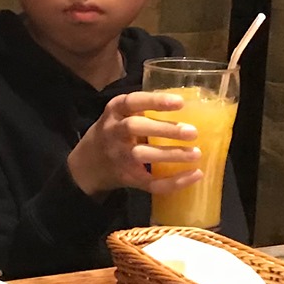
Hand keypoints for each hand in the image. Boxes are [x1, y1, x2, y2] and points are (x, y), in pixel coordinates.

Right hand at [67, 91, 204, 198]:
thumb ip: (144, 109)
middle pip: (135, 128)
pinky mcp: (127, 177)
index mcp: (114, 111)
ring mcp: (119, 157)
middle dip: (165, 130)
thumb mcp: (120, 114)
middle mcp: (113, 132)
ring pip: (143, 156)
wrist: (87, 164)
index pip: (132, 101)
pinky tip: (194, 175)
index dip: (155, 101)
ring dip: (170, 155)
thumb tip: (191, 105)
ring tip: (196, 154)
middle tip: (192, 132)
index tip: (180, 102)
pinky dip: (174, 182)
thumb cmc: (114, 132)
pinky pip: (151, 182)